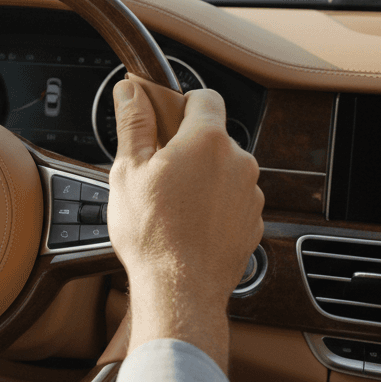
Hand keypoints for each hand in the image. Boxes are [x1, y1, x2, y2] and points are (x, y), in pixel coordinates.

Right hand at [107, 79, 262, 370]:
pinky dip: (213, 206)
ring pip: (222, 170)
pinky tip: (188, 225)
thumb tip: (130, 90)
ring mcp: (249, 193)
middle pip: (213, 137)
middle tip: (157, 172)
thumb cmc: (152, 234)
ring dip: (202, 178)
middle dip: (187, 148)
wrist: (180, 290)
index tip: (163, 120)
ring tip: (172, 206)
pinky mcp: (252, 221)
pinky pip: (231, 201)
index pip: (204, 97)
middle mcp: (238, 161)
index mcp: (207, 140)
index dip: (181, 103)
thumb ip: (133, 124)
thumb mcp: (128, 171)